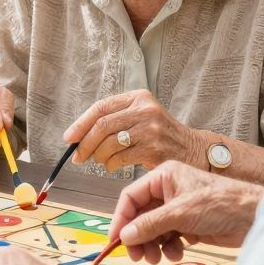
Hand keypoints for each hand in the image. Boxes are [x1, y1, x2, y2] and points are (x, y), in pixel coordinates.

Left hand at [66, 90, 202, 174]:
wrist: (194, 150)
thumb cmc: (163, 136)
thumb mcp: (143, 116)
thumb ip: (117, 119)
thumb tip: (80, 134)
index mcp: (139, 97)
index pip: (101, 107)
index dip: (81, 123)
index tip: (69, 138)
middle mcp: (145, 109)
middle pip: (102, 125)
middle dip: (85, 144)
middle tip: (78, 156)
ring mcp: (150, 128)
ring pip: (109, 143)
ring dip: (98, 156)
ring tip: (101, 161)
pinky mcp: (153, 148)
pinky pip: (120, 158)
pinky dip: (111, 165)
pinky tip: (113, 166)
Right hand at [109, 162, 262, 264]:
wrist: (252, 216)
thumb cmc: (220, 203)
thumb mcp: (179, 213)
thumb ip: (149, 225)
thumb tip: (124, 236)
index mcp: (164, 176)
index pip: (131, 196)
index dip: (121, 218)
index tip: (114, 240)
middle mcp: (169, 190)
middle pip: (141, 215)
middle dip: (138, 236)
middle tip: (136, 256)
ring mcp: (179, 208)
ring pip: (154, 228)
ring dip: (152, 245)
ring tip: (157, 258)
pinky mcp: (189, 223)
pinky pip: (168, 237)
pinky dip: (169, 247)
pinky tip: (177, 253)